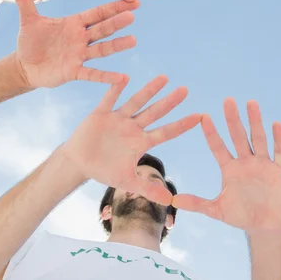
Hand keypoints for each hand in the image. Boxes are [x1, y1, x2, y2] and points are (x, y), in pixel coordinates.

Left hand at [9, 0, 136, 87]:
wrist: (25, 66)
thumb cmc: (31, 41)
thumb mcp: (28, 18)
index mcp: (74, 23)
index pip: (97, 13)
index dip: (113, 7)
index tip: (131, 0)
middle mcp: (81, 38)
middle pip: (102, 29)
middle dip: (117, 22)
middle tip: (132, 15)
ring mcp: (80, 55)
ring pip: (102, 49)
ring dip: (117, 45)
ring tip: (133, 40)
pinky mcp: (75, 71)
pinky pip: (93, 74)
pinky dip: (107, 77)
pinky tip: (122, 78)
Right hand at [62, 75, 200, 204]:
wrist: (79, 163)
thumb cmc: (105, 170)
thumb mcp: (127, 181)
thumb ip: (148, 189)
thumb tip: (170, 202)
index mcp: (141, 141)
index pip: (167, 132)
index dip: (182, 124)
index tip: (200, 116)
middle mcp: (133, 127)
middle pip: (155, 112)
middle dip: (170, 102)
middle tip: (186, 89)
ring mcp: (118, 119)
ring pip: (136, 102)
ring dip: (149, 90)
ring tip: (165, 78)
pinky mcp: (101, 114)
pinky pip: (109, 99)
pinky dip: (115, 90)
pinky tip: (125, 78)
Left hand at [173, 98, 280, 233]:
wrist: (266, 226)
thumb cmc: (241, 216)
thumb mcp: (217, 210)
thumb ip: (197, 203)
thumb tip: (173, 199)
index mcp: (229, 169)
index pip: (218, 146)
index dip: (211, 132)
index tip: (203, 116)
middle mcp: (245, 162)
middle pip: (238, 136)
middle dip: (233, 119)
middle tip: (228, 100)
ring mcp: (262, 164)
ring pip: (258, 138)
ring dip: (256, 122)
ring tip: (251, 103)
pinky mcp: (279, 170)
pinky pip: (279, 152)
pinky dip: (279, 140)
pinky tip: (277, 125)